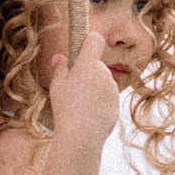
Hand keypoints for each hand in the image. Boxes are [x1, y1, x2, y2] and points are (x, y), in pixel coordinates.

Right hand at [45, 25, 122, 158]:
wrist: (82, 135)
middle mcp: (104, 72)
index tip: (82, 48)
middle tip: (73, 88)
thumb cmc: (66, 107)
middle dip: (87, 71)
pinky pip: (106, 96)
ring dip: (93, 87)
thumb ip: (60, 68)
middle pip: (96, 64)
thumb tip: (59, 57)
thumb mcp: (57, 85)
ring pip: (101, 81)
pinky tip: (89, 114)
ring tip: (80, 105)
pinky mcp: (117, 102)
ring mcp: (112, 87)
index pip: (95, 40)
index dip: (89, 41)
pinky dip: (99, 101)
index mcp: (88, 64)